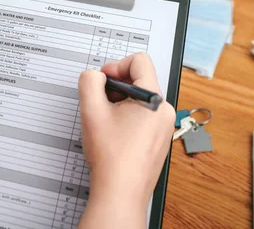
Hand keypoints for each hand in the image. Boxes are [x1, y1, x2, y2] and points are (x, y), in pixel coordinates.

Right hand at [78, 53, 174, 228]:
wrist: (120, 193)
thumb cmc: (111, 157)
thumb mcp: (91, 110)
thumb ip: (89, 81)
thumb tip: (95, 76)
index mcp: (154, 99)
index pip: (140, 61)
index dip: (117, 65)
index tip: (104, 80)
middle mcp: (164, 111)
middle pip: (140, 79)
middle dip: (117, 86)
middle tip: (101, 101)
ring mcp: (164, 126)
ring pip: (141, 98)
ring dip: (121, 102)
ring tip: (106, 120)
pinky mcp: (159, 138)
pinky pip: (145, 114)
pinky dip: (128, 116)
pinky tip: (115, 133)